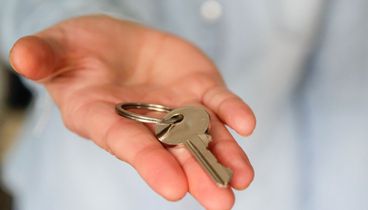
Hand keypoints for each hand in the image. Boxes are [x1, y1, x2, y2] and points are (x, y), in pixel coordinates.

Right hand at [10, 15, 255, 209]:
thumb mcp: (58, 48)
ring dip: (224, 157)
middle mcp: (144, 121)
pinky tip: (245, 125)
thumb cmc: (79, 51)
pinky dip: (232, 113)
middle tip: (221, 203)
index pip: (126, 142)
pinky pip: (218, 104)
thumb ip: (44, 56)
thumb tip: (22, 56)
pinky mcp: (197, 89)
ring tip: (242, 180)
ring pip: (203, 136)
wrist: (114, 42)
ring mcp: (176, 107)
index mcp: (104, 117)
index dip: (149, 163)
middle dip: (197, 175)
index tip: (174, 189)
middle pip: (172, 151)